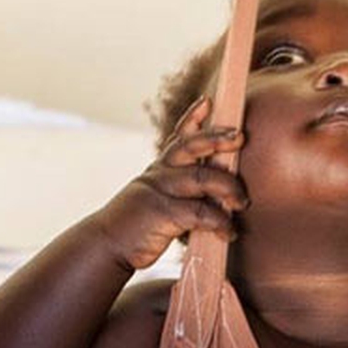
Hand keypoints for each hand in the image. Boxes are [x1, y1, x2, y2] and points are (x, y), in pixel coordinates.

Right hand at [90, 97, 246, 268]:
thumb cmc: (138, 225)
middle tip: (241, 137)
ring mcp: (159, 191)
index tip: (208, 101)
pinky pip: (200, 213)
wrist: (106, 245)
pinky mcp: (162, 214)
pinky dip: (220, 222)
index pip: (178, 137)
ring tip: (241, 203)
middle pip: (191, 146)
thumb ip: (179, 191)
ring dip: (229, 189)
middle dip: (218, 139)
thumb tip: (218, 192)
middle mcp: (159, 174)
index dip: (193, 117)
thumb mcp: (155, 199)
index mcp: (159, 169)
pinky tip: (227, 232)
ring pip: (202, 178)